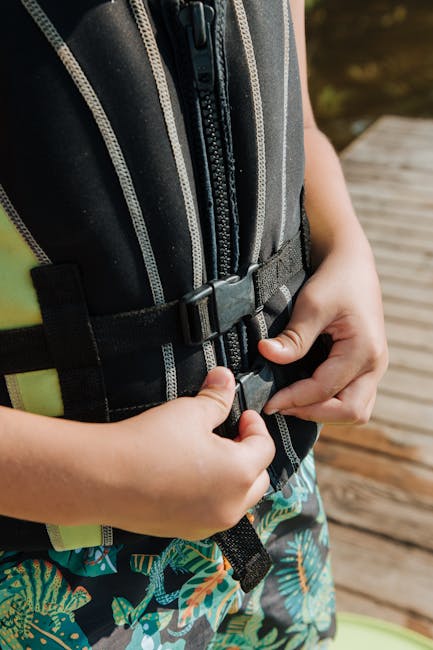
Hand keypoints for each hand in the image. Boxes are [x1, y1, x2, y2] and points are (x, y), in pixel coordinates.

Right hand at [103, 367, 274, 540]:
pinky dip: (212, 496)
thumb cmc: (150, 442)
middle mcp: (231, 506)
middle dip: (249, 455)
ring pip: (237, 501)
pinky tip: (189, 478)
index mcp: (239, 474)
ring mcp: (208, 524)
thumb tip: (226, 378)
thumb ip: (216, 397)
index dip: (255, 427)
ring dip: (233, 479)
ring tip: (210, 457)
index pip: (265, 448)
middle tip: (230, 436)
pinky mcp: (185, 532)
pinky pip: (212, 513)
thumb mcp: (189, 411)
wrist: (103, 477)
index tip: (241, 415)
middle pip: (258, 479)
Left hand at [259, 242, 388, 423]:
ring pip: (356, 411)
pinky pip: (353, 398)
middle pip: (351, 412)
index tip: (268, 403)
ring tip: (292, 403)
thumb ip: (294, 336)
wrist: (351, 264)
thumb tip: (266, 354)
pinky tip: (304, 394)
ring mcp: (374, 368)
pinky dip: (330, 403)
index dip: (295, 400)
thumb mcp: (311, 304)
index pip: (326, 390)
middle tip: (280, 406)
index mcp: (364, 350)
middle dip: (313, 413)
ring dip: (324, 412)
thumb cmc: (334, 280)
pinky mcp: (366, 367)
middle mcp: (375, 364)